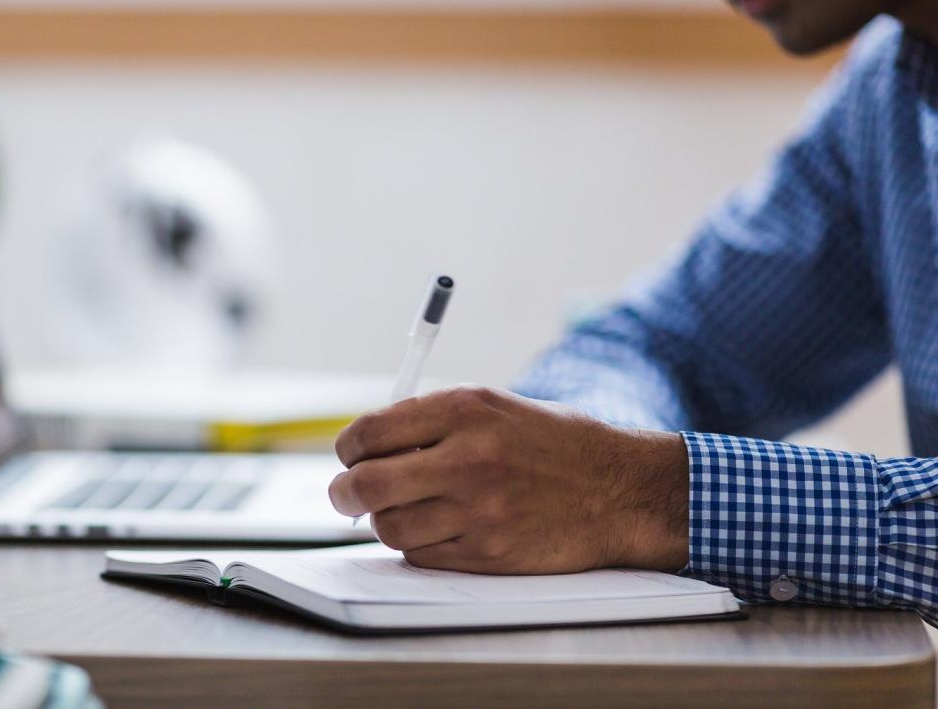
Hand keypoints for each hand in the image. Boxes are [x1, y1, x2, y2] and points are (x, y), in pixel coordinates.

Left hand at [328, 385, 688, 573]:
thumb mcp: (493, 407)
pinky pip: (421, 556)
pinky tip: (438, 528)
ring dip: (384, 521)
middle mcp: (467, 458)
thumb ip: (430, 420)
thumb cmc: (550, 444)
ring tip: (403, 510)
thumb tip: (365, 446)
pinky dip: (417, 545)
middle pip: (366, 484)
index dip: (348, 448)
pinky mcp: (488, 554)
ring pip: (388, 527)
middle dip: (344, 492)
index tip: (349, 456)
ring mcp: (478, 510)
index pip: (369, 432)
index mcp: (465, 409)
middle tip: (346, 494)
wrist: (618, 490)